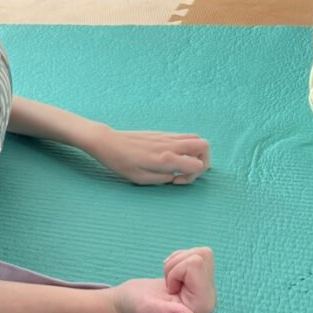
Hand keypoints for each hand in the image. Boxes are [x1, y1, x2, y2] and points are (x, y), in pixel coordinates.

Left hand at [87, 129, 209, 184]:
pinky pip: (184, 136)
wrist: (109, 142)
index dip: (192, 176)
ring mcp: (167, 137)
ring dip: (195, 152)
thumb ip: (162, 179)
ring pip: (196, 138)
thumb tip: (175, 176)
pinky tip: (171, 156)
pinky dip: (186, 146)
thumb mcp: (141, 179)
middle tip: (186, 170)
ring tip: (180, 163)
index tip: (176, 180)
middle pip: (204, 146)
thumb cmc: (121, 163)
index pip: (198, 164)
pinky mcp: (162, 133)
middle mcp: (170, 145)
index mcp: (165, 158)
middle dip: (203, 161)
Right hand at [112, 247, 214, 312]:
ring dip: (177, 261)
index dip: (176, 271)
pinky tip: (171, 275)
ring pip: (201, 252)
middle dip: (177, 264)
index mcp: (201, 305)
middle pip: (202, 255)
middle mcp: (209, 296)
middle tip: (167, 283)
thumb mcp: (148, 309)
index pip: (196, 264)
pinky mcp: (202, 278)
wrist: (133, 300)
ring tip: (168, 280)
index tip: (168, 290)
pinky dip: (179, 259)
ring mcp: (206, 287)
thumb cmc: (137, 306)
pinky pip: (198, 252)